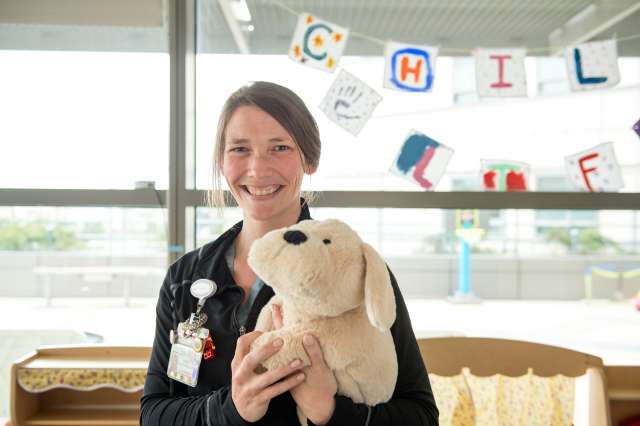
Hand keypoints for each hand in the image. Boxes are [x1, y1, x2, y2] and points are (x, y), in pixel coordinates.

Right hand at [231, 330, 304, 422]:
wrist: (242, 410)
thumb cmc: (247, 383)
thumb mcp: (245, 369)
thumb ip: (254, 354)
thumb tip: (270, 334)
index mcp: (237, 363)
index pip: (241, 344)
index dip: (253, 336)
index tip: (266, 331)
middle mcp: (240, 375)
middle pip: (251, 359)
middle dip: (266, 350)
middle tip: (282, 341)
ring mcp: (249, 389)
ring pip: (268, 377)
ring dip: (285, 368)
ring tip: (299, 361)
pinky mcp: (259, 399)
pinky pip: (276, 390)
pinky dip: (289, 383)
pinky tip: (300, 376)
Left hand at [272, 305, 337, 424]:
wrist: (320, 407)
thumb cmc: (321, 388)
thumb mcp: (320, 370)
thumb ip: (314, 352)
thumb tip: (306, 335)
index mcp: (293, 356)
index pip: (283, 334)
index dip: (280, 319)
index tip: (275, 305)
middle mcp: (289, 359)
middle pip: (281, 337)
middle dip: (279, 322)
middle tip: (275, 306)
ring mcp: (291, 364)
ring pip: (284, 345)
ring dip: (284, 331)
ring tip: (281, 317)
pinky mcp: (295, 369)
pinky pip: (290, 352)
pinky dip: (291, 343)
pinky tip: (294, 337)